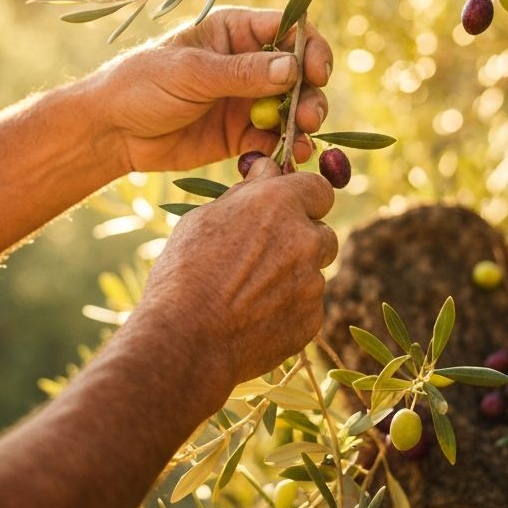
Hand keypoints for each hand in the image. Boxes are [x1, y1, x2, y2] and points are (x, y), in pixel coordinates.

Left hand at [92, 7, 333, 172]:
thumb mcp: (192, 73)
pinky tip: (285, 162)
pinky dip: (282, 151)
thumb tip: (293, 68)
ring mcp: (245, 101)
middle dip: (310, 95)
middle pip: (298, 73)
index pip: (287, 30)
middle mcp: (247, 63)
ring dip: (302, 125)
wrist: (111, 131)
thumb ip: (243, 73)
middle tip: (309, 119)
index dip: (310, 49)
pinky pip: (272, 141)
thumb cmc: (142, 84)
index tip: (318, 73)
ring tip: (300, 143)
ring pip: (291, 110)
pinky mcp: (239, 136)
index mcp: (235, 32)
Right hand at [134, 159, 337, 395]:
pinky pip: (307, 306)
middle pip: (322, 232)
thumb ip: (246, 192)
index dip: (304, 198)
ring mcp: (312, 282)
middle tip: (265, 255)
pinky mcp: (312, 319)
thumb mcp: (204, 219)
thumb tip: (267, 168)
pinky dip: (289, 308)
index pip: (319, 188)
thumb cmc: (184, 272)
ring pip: (313, 271)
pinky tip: (254, 317)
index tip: (289, 208)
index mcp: (279, 205)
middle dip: (302, 239)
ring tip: (250, 292)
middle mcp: (305, 239)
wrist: (185, 339)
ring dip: (293, 275)